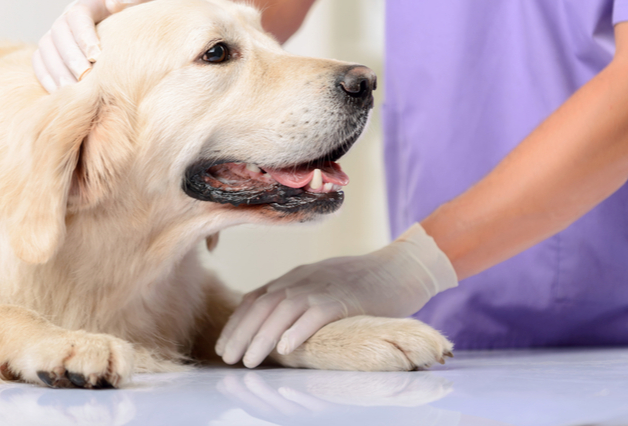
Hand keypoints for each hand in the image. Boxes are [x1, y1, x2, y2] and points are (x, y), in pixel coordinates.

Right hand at [33, 0, 158, 91]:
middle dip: (71, 56)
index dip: (84, 35)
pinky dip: (47, 78)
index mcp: (92, 2)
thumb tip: (113, 3)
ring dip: (58, 70)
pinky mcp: (51, 54)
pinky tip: (62, 94)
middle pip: (58, 32)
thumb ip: (135, 1)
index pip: (78, 13)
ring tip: (74, 90)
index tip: (97, 56)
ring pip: (46, 49)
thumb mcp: (148, 8)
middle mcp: (70, 16)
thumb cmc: (144, 26)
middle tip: (85, 77)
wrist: (140, 41)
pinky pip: (40, 64)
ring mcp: (58, 35)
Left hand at [215, 223, 457, 367]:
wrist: (402, 267)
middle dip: (241, 332)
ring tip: (249, 360)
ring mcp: (325, 286)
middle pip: (263, 305)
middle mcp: (304, 279)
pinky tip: (286, 348)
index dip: (237, 323)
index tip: (225, 346)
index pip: (256, 298)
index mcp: (296, 277)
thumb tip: (276, 327)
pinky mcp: (346, 297)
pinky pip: (317, 313)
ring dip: (263, 336)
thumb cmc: (364, 282)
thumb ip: (301, 299)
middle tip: (228, 359)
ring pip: (284, 309)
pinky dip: (299, 329)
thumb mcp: (323, 285)